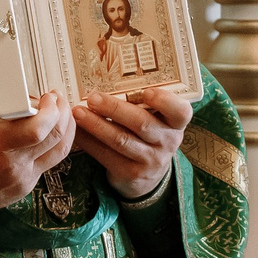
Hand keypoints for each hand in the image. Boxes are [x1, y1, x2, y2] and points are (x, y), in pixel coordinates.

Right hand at [0, 89, 76, 216]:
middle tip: (57, 99)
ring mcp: (23, 178)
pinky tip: (50, 134)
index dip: (51, 109)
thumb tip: (17, 91)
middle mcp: (14, 164)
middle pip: (56, 138)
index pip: (37, 129)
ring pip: (60, 152)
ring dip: (66, 128)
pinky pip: (49, 163)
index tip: (48, 97)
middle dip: (63, 113)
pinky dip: (55, 144)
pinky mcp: (27, 186)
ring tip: (60, 113)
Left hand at [71, 87, 191, 201]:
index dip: (164, 101)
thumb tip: (108, 81)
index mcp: (175, 123)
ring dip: (96, 125)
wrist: (149, 176)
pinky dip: (89, 142)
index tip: (146, 92)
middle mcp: (167, 142)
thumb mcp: (157, 121)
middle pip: (141, 123)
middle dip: (114, 109)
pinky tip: (77, 131)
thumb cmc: (149, 135)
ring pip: (120, 140)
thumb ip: (143, 105)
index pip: (180, 111)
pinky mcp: (131, 173)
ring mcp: (150, 160)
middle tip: (93, 98)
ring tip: (79, 113)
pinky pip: (106, 155)